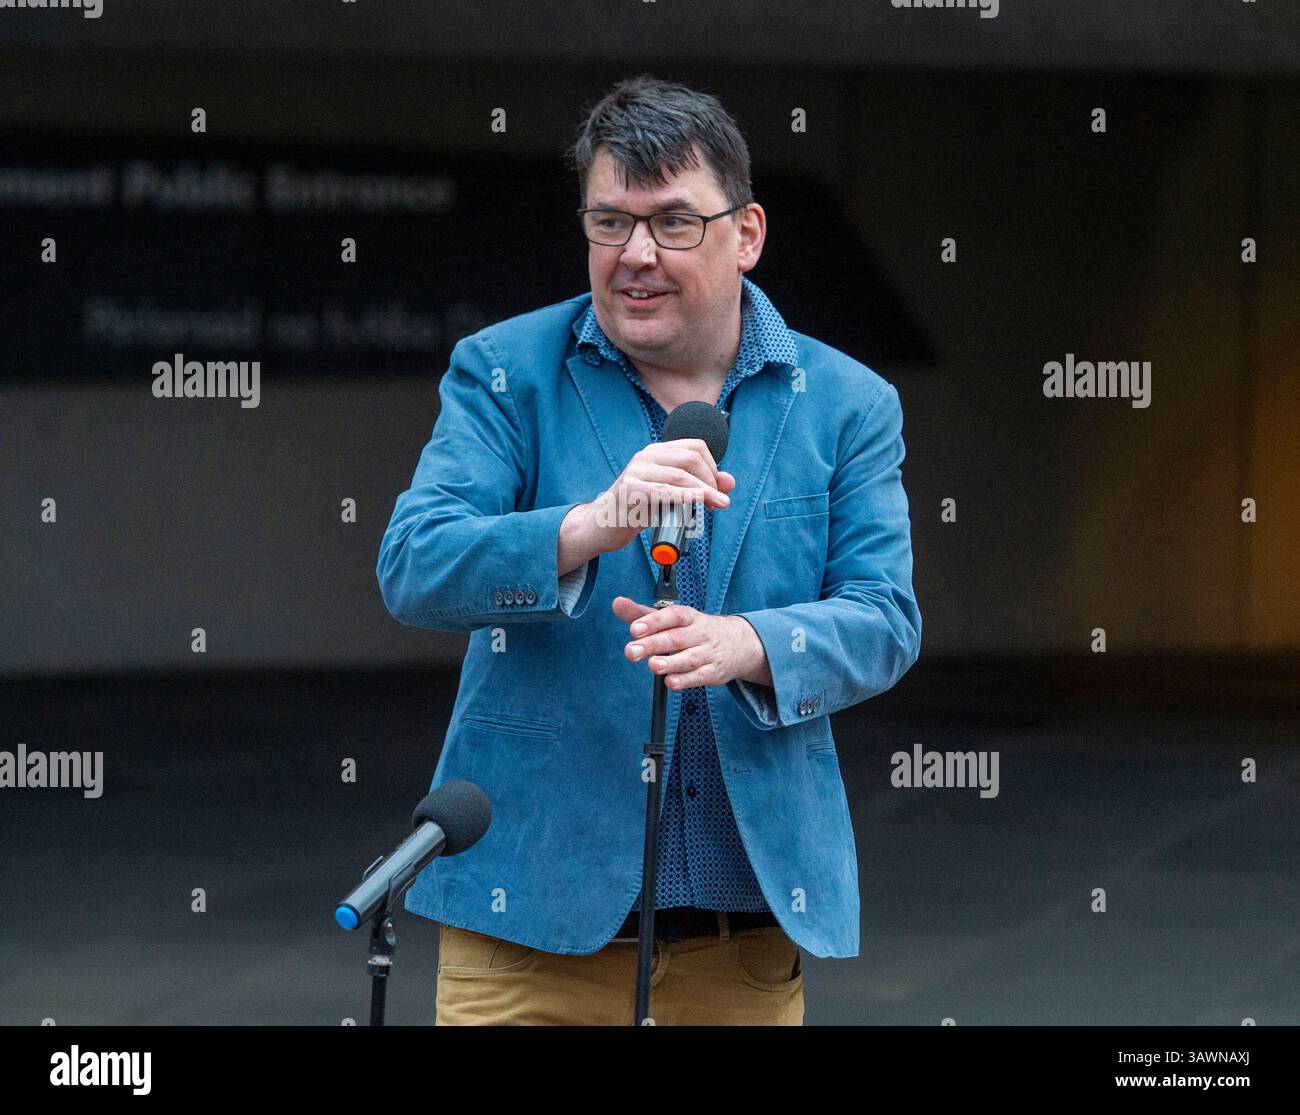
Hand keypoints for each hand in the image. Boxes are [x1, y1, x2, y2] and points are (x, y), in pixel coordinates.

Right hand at [589, 439, 735, 552]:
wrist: (605, 525)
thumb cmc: (639, 510)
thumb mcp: (672, 495)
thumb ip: (699, 486)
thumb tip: (729, 482)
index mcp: (657, 452)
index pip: (695, 446)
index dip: (713, 466)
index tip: (716, 488)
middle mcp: (646, 456)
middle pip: (691, 458)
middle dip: (711, 480)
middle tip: (718, 501)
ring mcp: (636, 471)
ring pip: (680, 475)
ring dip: (705, 491)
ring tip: (717, 505)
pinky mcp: (630, 489)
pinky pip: (664, 491)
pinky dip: (685, 496)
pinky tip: (698, 501)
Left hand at [611, 596, 770, 688]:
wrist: (739, 644)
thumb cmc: (696, 630)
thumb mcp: (673, 619)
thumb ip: (642, 614)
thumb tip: (617, 603)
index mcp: (689, 617)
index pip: (673, 616)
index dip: (654, 621)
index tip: (634, 628)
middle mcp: (699, 634)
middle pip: (676, 638)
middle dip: (653, 644)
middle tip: (631, 651)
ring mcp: (707, 654)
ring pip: (689, 659)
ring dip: (670, 663)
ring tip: (652, 665)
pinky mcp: (712, 673)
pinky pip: (698, 677)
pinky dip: (684, 680)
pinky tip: (670, 682)